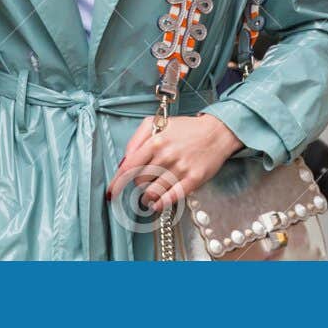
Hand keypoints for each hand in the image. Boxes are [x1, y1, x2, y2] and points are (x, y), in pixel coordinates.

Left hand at [108, 113, 242, 215]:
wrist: (216, 132)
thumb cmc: (185, 129)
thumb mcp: (157, 123)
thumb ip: (137, 139)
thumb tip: (125, 160)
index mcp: (155, 141)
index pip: (129, 166)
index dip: (117, 182)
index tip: (111, 193)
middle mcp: (166, 155)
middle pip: (140, 181)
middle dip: (138, 185)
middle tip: (142, 184)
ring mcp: (181, 168)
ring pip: (154, 191)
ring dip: (147, 198)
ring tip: (148, 196)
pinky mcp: (194, 179)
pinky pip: (172, 197)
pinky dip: (161, 203)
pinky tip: (157, 204)